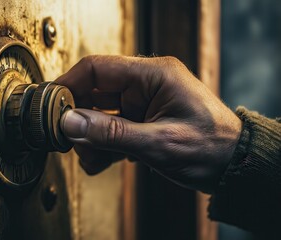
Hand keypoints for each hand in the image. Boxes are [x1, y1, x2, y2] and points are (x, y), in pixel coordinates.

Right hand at [56, 55, 241, 192]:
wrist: (234, 166)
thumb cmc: (211, 147)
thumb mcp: (159, 142)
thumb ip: (111, 133)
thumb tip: (70, 122)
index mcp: (153, 75)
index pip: (97, 68)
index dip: (69, 84)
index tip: (51, 104)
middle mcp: (145, 85)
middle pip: (95, 92)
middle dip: (79, 119)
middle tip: (69, 140)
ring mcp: (142, 103)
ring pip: (100, 113)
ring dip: (90, 137)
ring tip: (91, 158)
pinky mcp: (141, 121)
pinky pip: (112, 128)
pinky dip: (103, 145)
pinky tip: (102, 162)